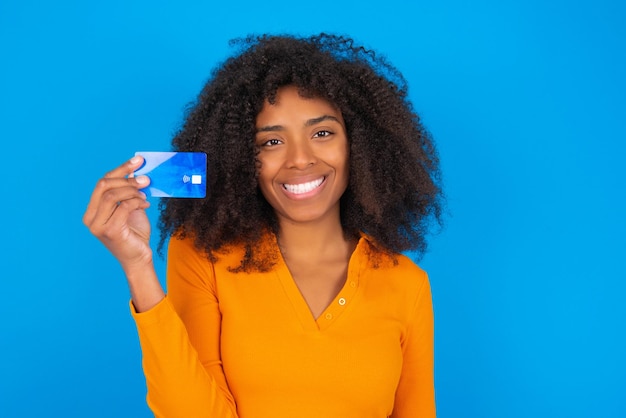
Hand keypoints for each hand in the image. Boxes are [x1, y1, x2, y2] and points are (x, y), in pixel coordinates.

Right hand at [83, 156, 152, 271]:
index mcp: (92, 210)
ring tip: (145, 196)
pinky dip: (137, 202)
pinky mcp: (110, 231)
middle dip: (127, 179)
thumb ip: (128, 192)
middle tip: (146, 180)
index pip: (102, 182)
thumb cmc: (134, 233)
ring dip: (133, 191)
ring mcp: (97, 225)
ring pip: (113, 195)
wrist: (139, 258)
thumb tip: (135, 170)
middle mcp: (90, 217)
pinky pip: (123, 207)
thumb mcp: (130, 207)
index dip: (121, 169)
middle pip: (104, 185)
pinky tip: (145, 205)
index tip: (138, 161)